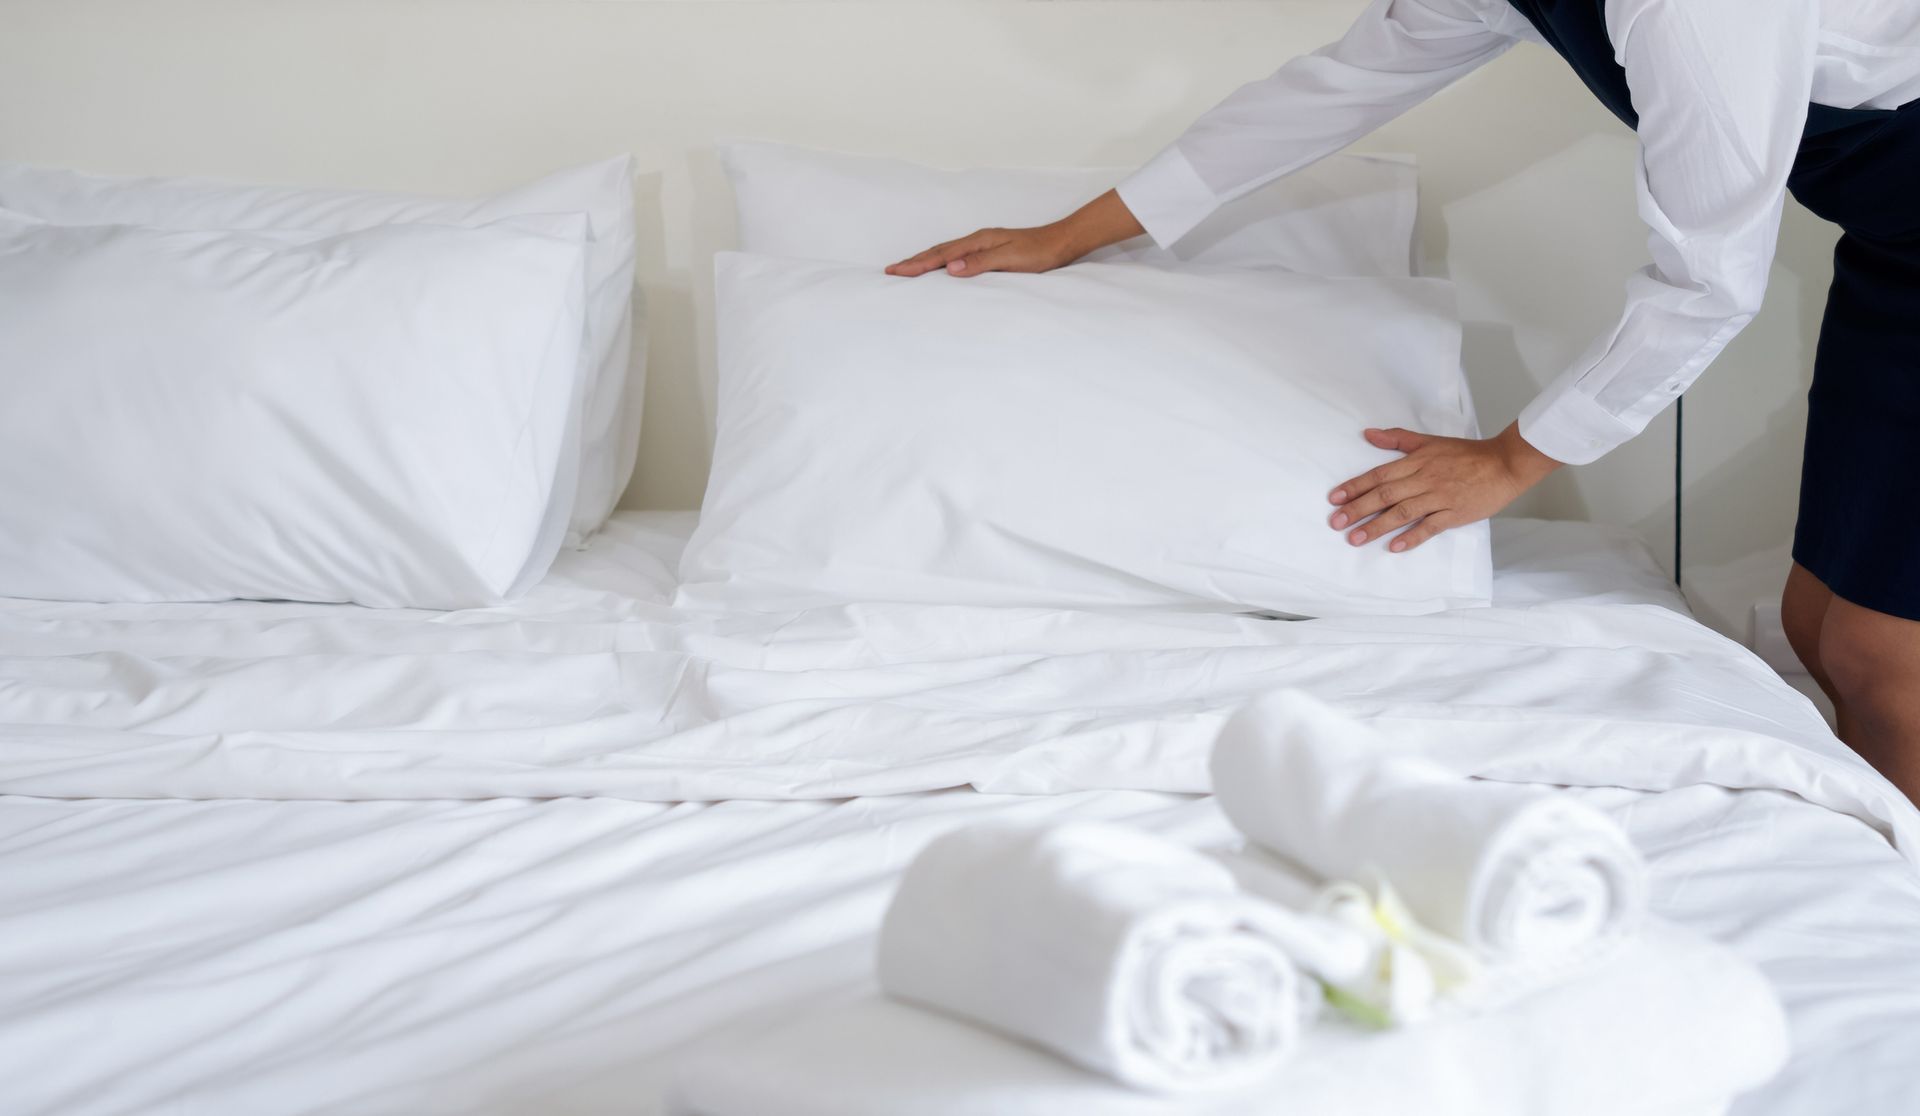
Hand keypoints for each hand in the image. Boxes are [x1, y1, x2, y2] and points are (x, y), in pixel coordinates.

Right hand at [884, 224, 1075, 277]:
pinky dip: (941, 260)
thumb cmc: (1039, 252)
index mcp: (978, 242)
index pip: (940, 255)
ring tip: (907, 268)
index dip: (917, 265)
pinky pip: (957, 255)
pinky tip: (940, 265)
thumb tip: (950, 268)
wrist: (1061, 242)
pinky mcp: (989, 250)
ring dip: (924, 260)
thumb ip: (980, 263)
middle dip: (913, 261)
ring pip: (945, 252)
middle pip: (938, 251)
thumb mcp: (1010, 259)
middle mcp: (977, 240)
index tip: (896, 272)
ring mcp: (982, 244)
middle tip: (890, 271)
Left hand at [1328, 423, 1561, 552]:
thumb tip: (1368, 434)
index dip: (1355, 486)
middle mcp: (1425, 479)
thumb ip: (1397, 438)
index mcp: (1417, 461)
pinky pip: (1430, 527)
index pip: (1379, 474)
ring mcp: (1440, 498)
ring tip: (1355, 538)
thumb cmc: (1466, 454)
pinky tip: (1394, 547)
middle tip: (1336, 522)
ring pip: (1403, 512)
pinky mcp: (1455, 514)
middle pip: (1385, 495)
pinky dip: (1412, 537)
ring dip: (1377, 526)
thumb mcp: (1429, 441)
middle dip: (1358, 509)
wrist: (1504, 463)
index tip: (1334, 498)